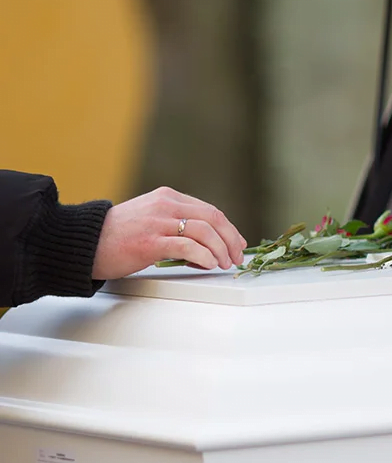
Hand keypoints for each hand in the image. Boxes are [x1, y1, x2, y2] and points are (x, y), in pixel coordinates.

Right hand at [91, 187, 246, 279]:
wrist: (83, 242)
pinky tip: (209, 264)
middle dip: (231, 239)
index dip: (229, 229)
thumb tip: (207, 247)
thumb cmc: (117, 236)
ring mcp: (158, 222)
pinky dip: (204, 255)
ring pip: (204, 231)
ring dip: (220, 249)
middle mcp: (165, 205)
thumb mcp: (151, 220)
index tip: (238, 244)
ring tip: (224, 264)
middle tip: (236, 257)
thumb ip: (176, 225)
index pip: (209, 211)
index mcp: (167, 197)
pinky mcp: (150, 242)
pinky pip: (186, 246)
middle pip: (213, 218)